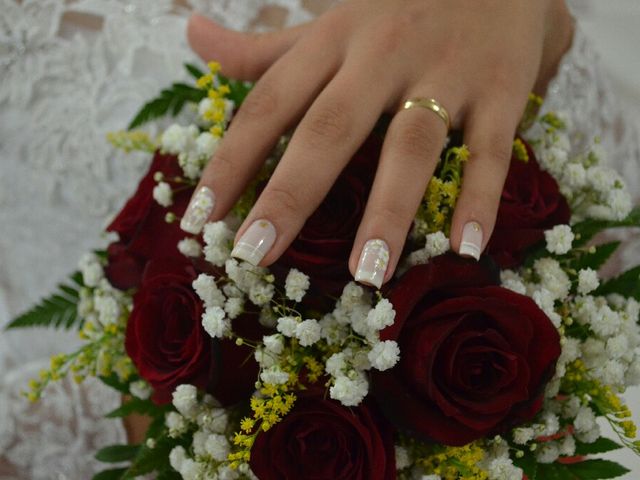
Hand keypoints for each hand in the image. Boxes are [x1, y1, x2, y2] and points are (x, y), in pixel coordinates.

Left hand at [183, 0, 573, 287]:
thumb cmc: (397, 6)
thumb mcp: (327, 20)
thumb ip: (264, 46)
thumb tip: (192, 37)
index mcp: (332, 40)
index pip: (268, 104)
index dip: (231, 162)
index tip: (201, 221)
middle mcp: (381, 55)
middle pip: (329, 129)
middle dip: (289, 195)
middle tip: (255, 257)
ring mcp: (445, 72)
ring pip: (410, 146)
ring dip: (388, 212)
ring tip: (367, 275)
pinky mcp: (501, 89)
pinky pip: (490, 150)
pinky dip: (479, 199)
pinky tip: (465, 248)